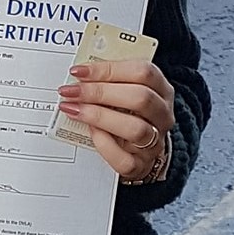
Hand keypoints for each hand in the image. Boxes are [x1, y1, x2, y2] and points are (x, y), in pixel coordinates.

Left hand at [58, 60, 175, 181]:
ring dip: (99, 116)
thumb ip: (108, 82)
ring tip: (74, 110)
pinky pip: (124, 158)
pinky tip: (89, 133)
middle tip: (71, 91)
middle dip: (100, 92)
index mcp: (161, 90)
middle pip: (140, 98)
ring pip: (135, 128)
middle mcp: (162, 115)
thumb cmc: (129, 115)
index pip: (143, 72)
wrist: (139, 151)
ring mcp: (155, 142)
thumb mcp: (125, 92)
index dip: (108, 69)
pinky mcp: (140, 165)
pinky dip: (104, 145)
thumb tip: (79, 75)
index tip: (79, 71)